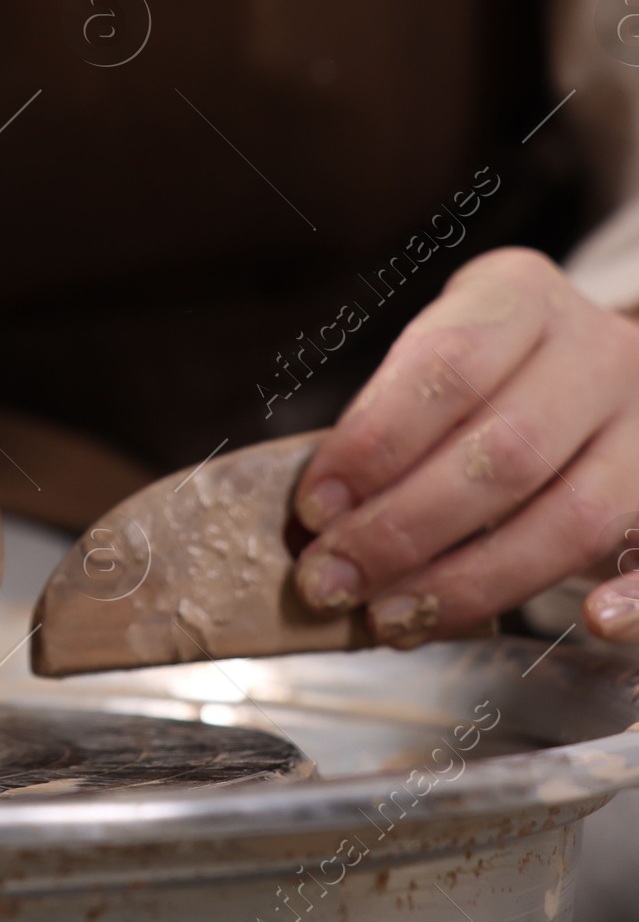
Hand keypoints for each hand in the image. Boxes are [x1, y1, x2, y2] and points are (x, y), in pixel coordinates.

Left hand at [290, 248, 638, 647]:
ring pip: (573, 517)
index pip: (447, 366)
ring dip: (472, 581)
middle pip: (505, 452)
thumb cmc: (496, 371)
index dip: (375, 444)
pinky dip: (633, 597)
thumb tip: (321, 514)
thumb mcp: (443, 351)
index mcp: (522, 297)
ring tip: (391, 617)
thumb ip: (392, 415)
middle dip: (404, 528)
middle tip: (331, 580)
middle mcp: (599, 354)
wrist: (608, 370)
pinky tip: (591, 624)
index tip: (314, 508)